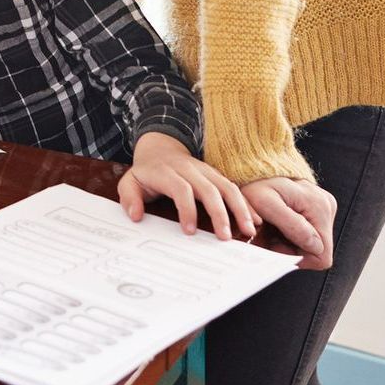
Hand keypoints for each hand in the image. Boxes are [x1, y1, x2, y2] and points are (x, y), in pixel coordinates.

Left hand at [118, 132, 258, 239]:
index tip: (189, 232)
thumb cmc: (146, 171)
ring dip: (239, 208)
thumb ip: (129, 197)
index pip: (181, 189)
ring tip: (247, 230)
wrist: (160, 148)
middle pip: (208, 189)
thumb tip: (135, 215)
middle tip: (224, 237)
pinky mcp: (216, 174)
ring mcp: (205, 170)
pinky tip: (256, 219)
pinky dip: (246, 203)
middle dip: (218, 213)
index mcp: (167, 172)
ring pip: (226, 186)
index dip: (186, 210)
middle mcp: (189, 169)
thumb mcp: (130, 181)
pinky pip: (234, 187)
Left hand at [241, 177, 336, 269]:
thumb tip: (316, 246)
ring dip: (288, 241)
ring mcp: (323, 207)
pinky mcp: (316, 209)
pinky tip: (275, 223)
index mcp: (320, 207)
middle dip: (290, 248)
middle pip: (315, 250)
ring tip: (269, 227)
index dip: (294, 256)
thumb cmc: (253, 182)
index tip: (273, 244)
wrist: (250, 165)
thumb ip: (291, 225)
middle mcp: (327, 207)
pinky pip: (306, 234)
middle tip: (268, 235)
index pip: (320, 256)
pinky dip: (289, 234)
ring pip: (310, 244)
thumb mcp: (265, 203)